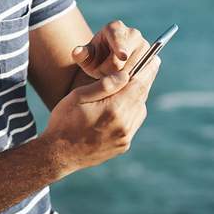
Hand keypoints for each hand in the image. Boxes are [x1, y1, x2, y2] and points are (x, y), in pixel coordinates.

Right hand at [42, 52, 160, 174]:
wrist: (58, 154)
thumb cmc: (64, 121)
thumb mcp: (78, 96)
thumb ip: (104, 85)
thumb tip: (126, 75)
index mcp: (113, 109)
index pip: (139, 85)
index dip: (148, 70)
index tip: (155, 59)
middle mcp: (124, 125)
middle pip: (141, 97)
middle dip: (143, 81)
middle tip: (146, 66)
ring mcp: (125, 137)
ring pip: (139, 110)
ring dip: (136, 97)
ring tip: (128, 87)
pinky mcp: (123, 145)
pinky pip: (133, 123)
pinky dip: (131, 112)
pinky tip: (119, 107)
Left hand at [71, 20, 149, 78]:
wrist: (106, 63)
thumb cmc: (94, 58)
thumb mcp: (85, 58)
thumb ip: (80, 55)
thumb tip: (77, 52)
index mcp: (115, 28)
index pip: (118, 37)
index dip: (120, 46)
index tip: (122, 56)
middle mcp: (133, 34)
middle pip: (128, 57)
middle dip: (115, 71)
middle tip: (103, 76)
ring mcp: (145, 46)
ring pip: (138, 67)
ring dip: (124, 78)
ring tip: (112, 78)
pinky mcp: (152, 59)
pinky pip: (147, 73)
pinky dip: (135, 81)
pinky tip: (125, 84)